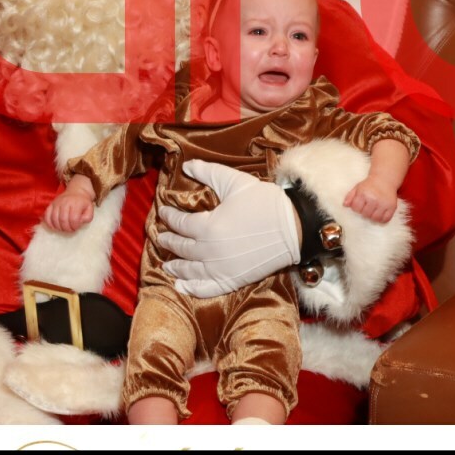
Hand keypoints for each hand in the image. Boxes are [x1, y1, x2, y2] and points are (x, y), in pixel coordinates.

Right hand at [42, 181, 94, 232]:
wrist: (76, 191)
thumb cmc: (83, 202)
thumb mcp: (90, 209)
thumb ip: (87, 217)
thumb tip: (79, 222)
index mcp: (76, 204)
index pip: (73, 219)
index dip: (75, 226)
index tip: (76, 227)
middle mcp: (65, 202)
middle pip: (63, 220)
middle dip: (67, 228)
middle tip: (70, 229)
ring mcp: (56, 203)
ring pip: (54, 219)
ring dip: (59, 227)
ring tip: (64, 228)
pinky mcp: (51, 204)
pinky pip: (47, 215)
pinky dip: (49, 223)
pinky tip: (55, 226)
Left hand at [154, 160, 300, 297]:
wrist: (294, 227)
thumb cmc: (265, 202)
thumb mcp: (234, 182)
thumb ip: (207, 172)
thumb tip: (186, 165)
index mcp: (208, 226)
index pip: (180, 223)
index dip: (169, 217)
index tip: (163, 212)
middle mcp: (209, 250)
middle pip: (181, 248)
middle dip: (168, 242)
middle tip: (160, 238)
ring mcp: (221, 268)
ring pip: (191, 270)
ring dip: (176, 268)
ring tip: (167, 266)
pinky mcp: (234, 280)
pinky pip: (207, 288)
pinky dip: (193, 289)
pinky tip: (182, 287)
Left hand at [343, 177, 397, 222]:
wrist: (385, 179)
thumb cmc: (369, 184)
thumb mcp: (357, 187)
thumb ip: (350, 196)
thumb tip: (345, 205)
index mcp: (364, 194)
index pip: (356, 208)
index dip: (356, 208)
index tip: (359, 205)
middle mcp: (374, 199)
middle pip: (365, 214)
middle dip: (364, 212)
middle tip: (367, 208)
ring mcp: (383, 204)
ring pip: (375, 218)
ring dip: (372, 217)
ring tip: (372, 211)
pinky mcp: (392, 207)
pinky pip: (386, 219)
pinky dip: (382, 219)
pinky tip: (380, 214)